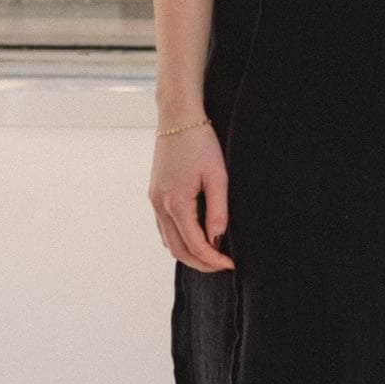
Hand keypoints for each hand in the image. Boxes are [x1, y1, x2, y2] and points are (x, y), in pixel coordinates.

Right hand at [150, 122, 236, 271]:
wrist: (177, 118)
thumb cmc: (199, 142)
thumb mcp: (217, 176)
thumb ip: (217, 209)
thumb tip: (217, 238)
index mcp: (176, 202)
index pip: (195, 244)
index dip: (213, 259)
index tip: (230, 264)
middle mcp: (161, 205)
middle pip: (178, 250)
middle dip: (200, 263)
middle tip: (222, 265)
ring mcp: (155, 201)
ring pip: (168, 242)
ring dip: (188, 253)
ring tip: (211, 255)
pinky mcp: (155, 195)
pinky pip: (164, 228)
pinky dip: (178, 240)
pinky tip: (195, 238)